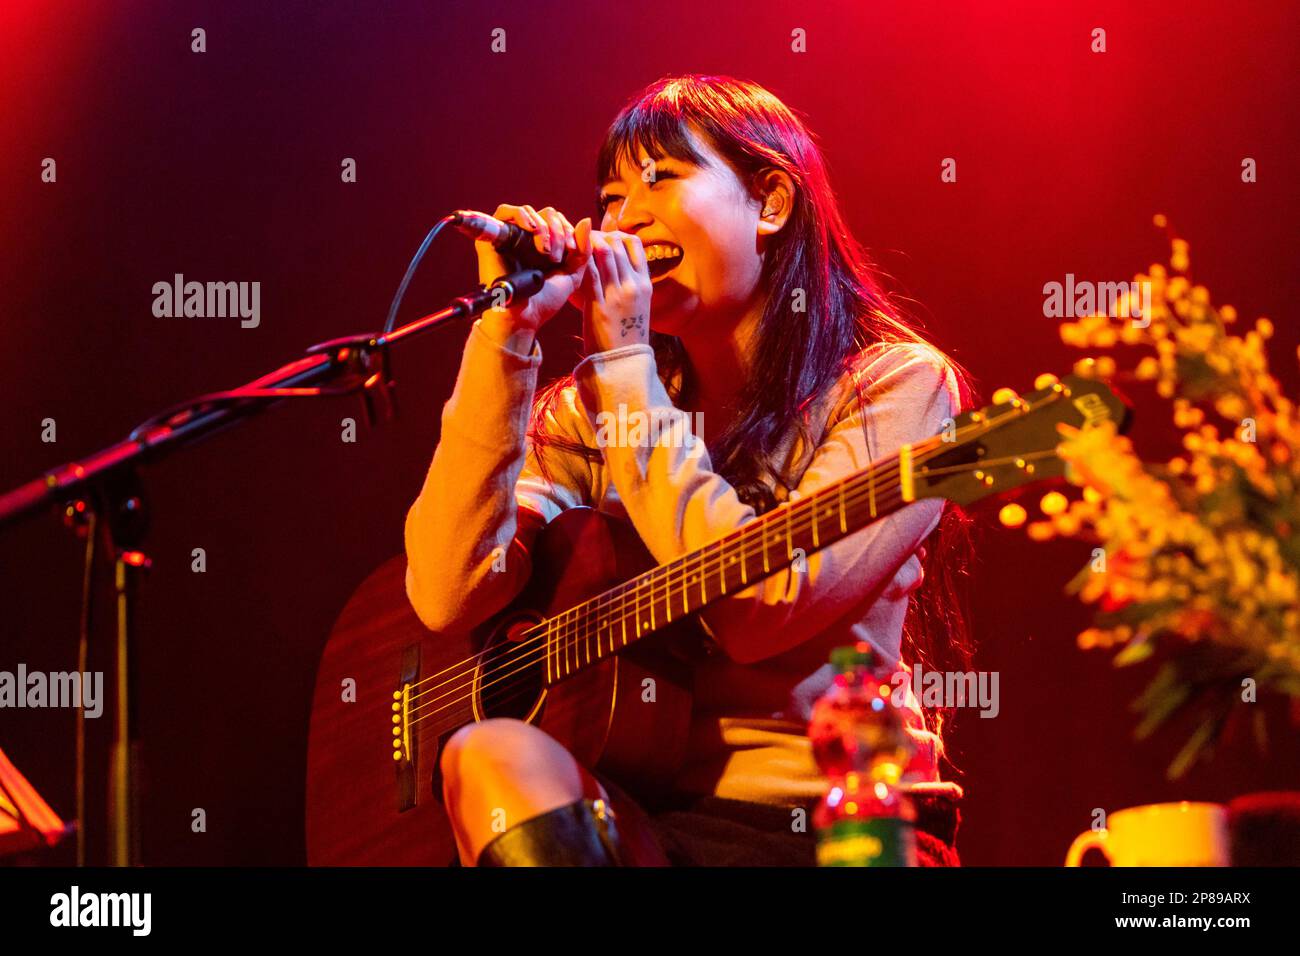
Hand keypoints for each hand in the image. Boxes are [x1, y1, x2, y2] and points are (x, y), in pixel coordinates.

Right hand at [475, 203, 591, 339]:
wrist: (524, 316)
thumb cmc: (546, 300)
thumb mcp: (573, 274)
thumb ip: (583, 249)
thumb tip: (586, 220)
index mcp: (546, 245)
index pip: (560, 221)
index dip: (569, 231)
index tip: (571, 251)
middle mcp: (527, 239)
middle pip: (547, 214)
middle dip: (558, 230)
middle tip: (555, 256)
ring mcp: (511, 237)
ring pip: (529, 211)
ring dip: (543, 227)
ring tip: (544, 249)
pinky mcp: (493, 237)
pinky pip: (504, 211)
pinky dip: (521, 214)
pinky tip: (531, 228)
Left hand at [571, 225, 651, 353]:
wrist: (623, 363)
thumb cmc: (626, 336)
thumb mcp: (638, 307)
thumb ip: (630, 285)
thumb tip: (616, 267)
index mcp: (645, 284)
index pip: (634, 243)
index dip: (615, 234)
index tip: (602, 239)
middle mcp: (634, 285)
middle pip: (617, 244)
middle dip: (597, 236)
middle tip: (581, 240)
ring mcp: (618, 294)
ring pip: (604, 252)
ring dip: (586, 244)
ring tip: (574, 247)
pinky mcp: (600, 304)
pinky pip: (590, 272)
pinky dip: (579, 261)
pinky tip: (569, 260)